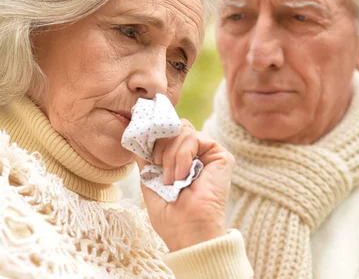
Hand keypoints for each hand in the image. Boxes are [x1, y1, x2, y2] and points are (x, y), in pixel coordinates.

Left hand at [134, 119, 234, 250]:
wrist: (187, 231)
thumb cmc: (170, 215)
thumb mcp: (149, 181)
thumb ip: (145, 158)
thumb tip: (137, 136)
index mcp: (182, 160)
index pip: (170, 133)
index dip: (156, 136)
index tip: (145, 150)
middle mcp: (198, 155)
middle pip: (176, 127)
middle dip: (160, 145)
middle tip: (157, 166)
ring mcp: (210, 155)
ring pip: (183, 131)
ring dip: (170, 156)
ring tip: (172, 180)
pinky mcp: (222, 156)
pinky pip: (195, 138)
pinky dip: (182, 156)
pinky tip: (182, 176)